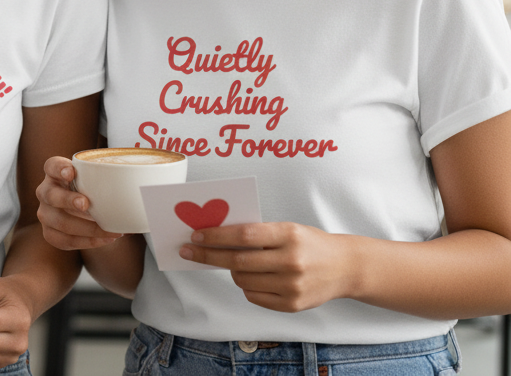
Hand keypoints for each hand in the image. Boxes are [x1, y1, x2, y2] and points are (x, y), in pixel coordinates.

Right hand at [35, 157, 124, 250]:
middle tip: (87, 204)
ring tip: (108, 229)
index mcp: (55, 173)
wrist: (86, 212)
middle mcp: (46, 191)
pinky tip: (105, 238)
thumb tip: (147, 181)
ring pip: (58, 222)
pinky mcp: (50, 232)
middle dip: (68, 200)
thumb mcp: (100, 179)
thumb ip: (114, 177)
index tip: (71, 171)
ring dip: (85, 227)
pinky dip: (87, 242)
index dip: (59, 168)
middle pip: (50, 195)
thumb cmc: (95, 190)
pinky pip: (65, 241)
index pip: (51, 166)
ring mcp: (45, 213)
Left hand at [183, 222, 353, 311]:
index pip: (243, 235)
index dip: (216, 236)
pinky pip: (253, 296)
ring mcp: (292, 286)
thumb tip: (216, 237)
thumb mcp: (287, 229)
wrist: (345, 267)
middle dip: (208, 255)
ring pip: (242, 280)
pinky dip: (246, 286)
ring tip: (236, 263)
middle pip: (237, 260)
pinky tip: (254, 277)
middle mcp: (291, 261)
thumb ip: (257, 233)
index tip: (195, 235)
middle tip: (189, 251)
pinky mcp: (292, 305)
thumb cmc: (309, 243)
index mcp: (289, 235)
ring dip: (231, 270)